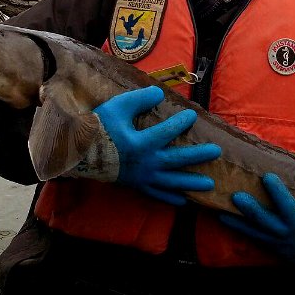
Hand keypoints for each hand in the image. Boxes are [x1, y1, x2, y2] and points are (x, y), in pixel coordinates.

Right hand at [95, 86, 221, 205]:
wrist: (78, 154)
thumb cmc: (98, 128)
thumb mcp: (117, 108)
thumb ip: (139, 99)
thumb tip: (158, 93)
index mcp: (142, 143)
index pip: (168, 131)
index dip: (182, 122)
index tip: (192, 115)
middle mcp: (146, 163)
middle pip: (178, 159)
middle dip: (198, 155)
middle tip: (216, 151)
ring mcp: (142, 177)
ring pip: (172, 181)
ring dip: (191, 182)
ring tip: (209, 184)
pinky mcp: (136, 185)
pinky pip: (156, 194)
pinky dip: (170, 198)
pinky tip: (184, 201)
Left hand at [221, 165, 294, 267]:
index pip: (288, 206)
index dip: (277, 191)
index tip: (267, 176)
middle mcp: (289, 236)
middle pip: (265, 222)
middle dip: (250, 209)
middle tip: (236, 196)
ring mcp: (279, 244)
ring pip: (255, 233)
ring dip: (238, 223)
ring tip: (221, 213)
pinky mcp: (275, 249)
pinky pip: (255, 240)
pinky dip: (242, 231)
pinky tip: (228, 222)